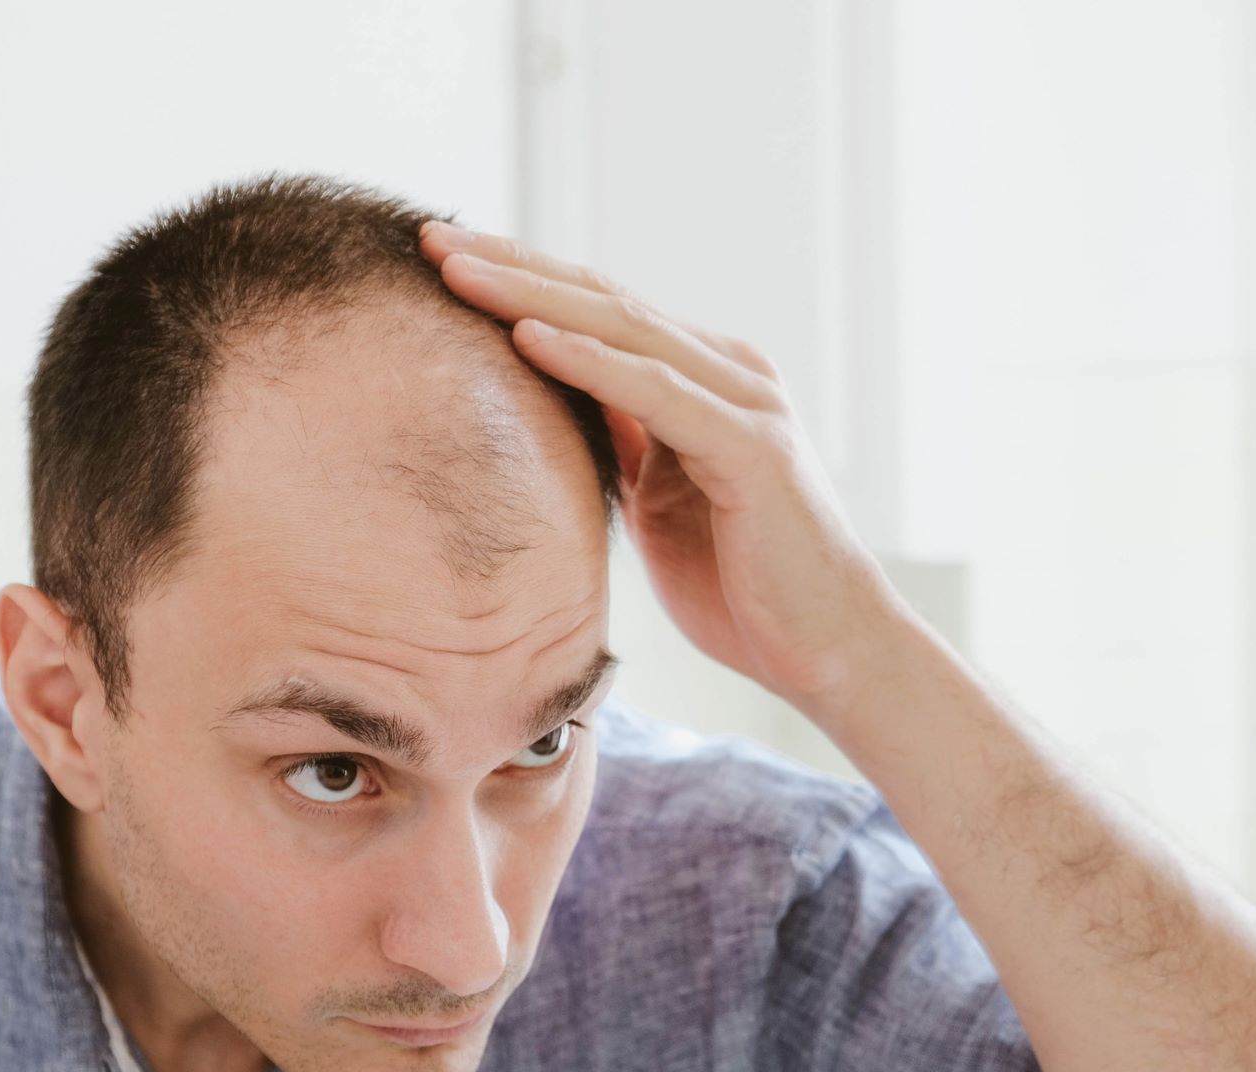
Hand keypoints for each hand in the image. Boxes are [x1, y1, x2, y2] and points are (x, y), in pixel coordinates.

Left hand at [417, 221, 907, 721]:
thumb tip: (548, 412)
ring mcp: (745, 402)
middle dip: (511, 264)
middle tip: (426, 236)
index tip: (436, 259)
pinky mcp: (752, 448)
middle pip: (601, 299)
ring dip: (533, 295)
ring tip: (456, 269)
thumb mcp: (657, 501)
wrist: (829, 650)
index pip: (595, 310)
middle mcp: (727, 372)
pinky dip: (591, 362)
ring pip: (623, 328)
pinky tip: (528, 337)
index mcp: (702, 380)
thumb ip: (621, 444)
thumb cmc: (742, 585)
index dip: (518, 278)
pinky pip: (657, 393)